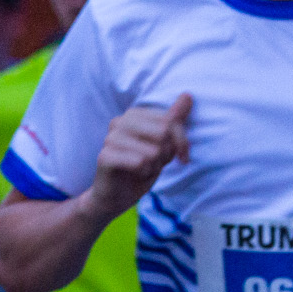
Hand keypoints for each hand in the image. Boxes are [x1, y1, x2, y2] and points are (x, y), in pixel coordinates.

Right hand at [86, 94, 191, 220]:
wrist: (117, 196)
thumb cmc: (142, 167)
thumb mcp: (164, 144)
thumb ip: (174, 120)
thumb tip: (188, 95)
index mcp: (134, 114)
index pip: (171, 121)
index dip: (181, 143)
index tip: (180, 157)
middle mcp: (120, 121)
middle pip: (163, 132)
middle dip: (166, 154)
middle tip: (155, 163)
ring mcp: (110, 138)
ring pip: (153, 150)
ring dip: (154, 166)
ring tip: (143, 169)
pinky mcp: (105, 156)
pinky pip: (140, 162)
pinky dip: (144, 172)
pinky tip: (135, 174)